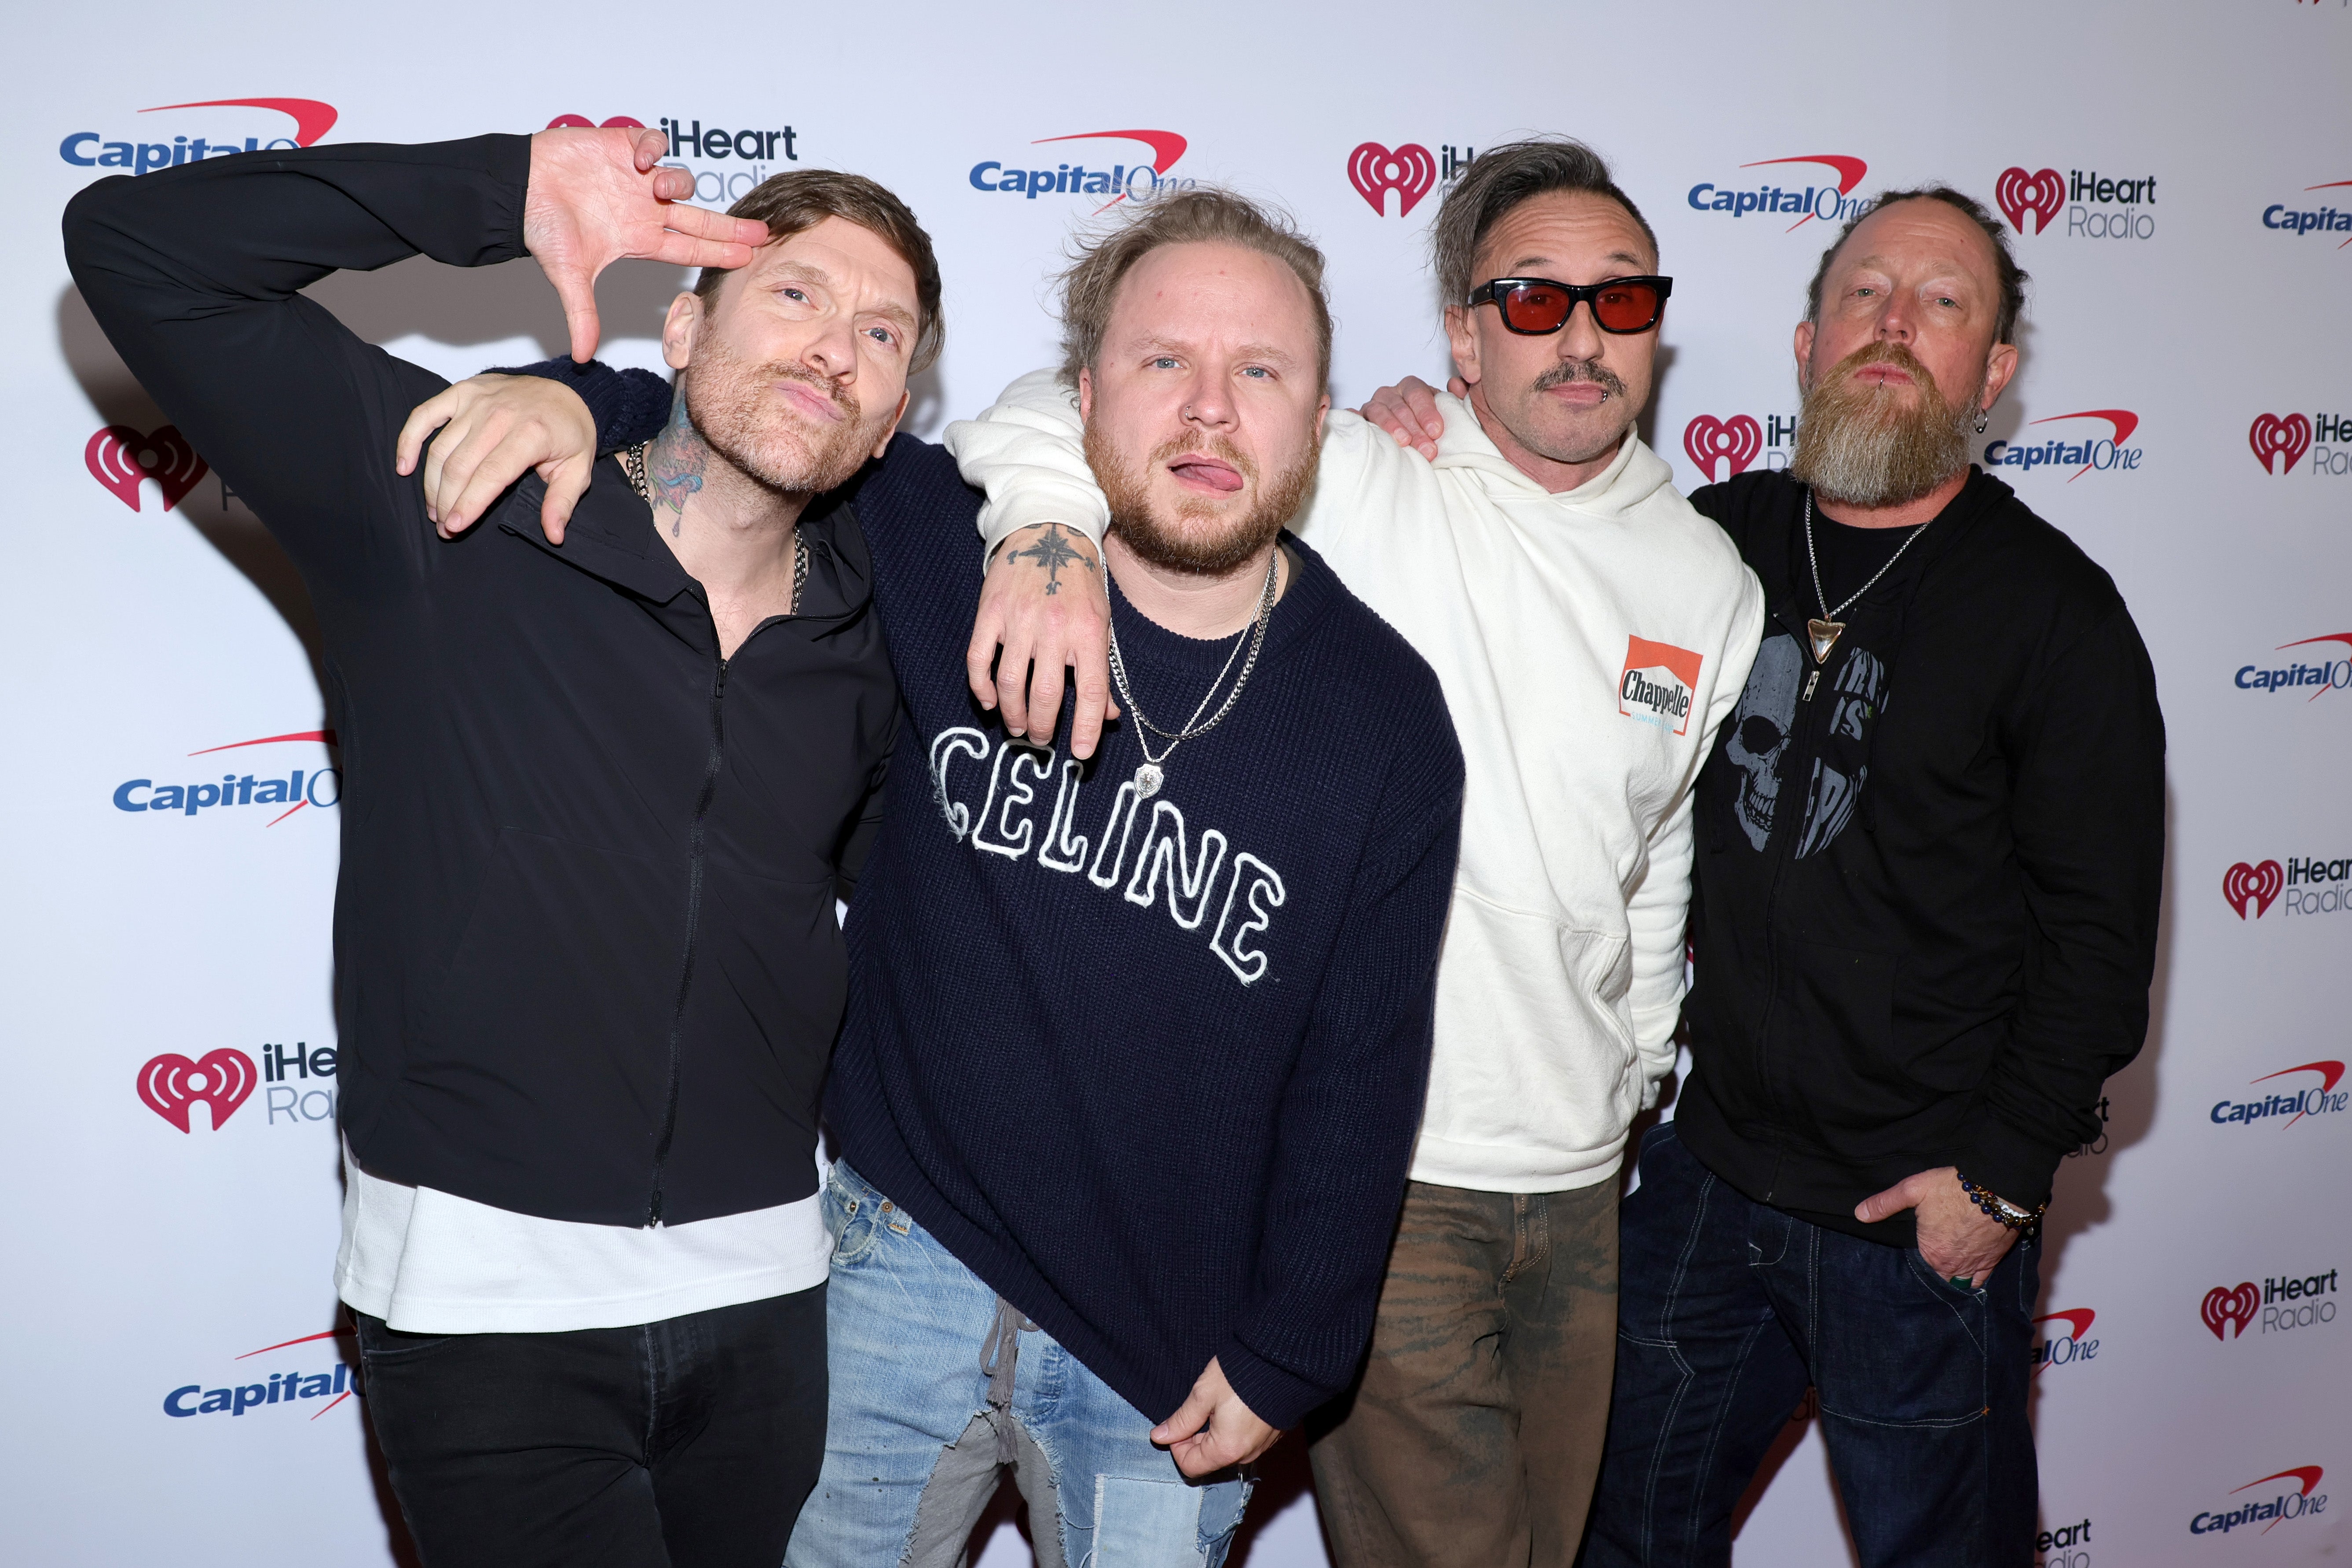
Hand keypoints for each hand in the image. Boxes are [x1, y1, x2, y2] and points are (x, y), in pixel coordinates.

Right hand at [395, 374, 597, 541]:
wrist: (568, 391)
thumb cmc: (570, 433)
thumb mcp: (578, 469)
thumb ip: (563, 502)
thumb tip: (554, 535)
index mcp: (531, 433)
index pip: (490, 474)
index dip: (469, 503)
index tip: (455, 527)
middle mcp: (499, 414)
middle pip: (459, 465)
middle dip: (447, 501)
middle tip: (444, 527)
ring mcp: (477, 400)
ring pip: (440, 447)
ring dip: (431, 483)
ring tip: (434, 509)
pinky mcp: (461, 391)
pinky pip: (424, 414)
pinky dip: (409, 440)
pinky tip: (404, 467)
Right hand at [525, 127, 769, 362]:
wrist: (516, 189)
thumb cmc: (542, 228)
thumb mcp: (568, 275)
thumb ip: (582, 313)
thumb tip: (584, 356)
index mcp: (640, 238)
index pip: (690, 248)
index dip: (719, 251)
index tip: (750, 256)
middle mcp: (645, 210)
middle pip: (700, 218)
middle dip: (730, 226)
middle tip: (762, 233)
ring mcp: (638, 178)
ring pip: (680, 180)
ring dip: (677, 183)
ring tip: (658, 188)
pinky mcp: (623, 147)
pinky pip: (654, 143)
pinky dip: (654, 148)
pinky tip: (642, 158)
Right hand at [967, 524, 1118, 757]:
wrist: (1048, 529)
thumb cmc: (1079, 582)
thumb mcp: (1101, 622)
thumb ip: (1102, 669)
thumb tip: (1109, 716)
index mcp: (1089, 632)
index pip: (1091, 691)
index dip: (1086, 728)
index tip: (1080, 754)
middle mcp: (1054, 628)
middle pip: (1045, 695)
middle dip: (1041, 728)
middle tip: (1040, 740)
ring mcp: (1019, 620)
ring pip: (1011, 684)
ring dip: (1013, 715)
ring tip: (1017, 728)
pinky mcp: (990, 612)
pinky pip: (979, 660)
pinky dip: (982, 688)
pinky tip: (990, 702)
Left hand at [1152, 1358, 1278, 1477]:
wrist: (1280, 1361)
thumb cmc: (1240, 1376)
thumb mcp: (1203, 1395)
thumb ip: (1181, 1420)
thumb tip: (1160, 1436)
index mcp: (1226, 1450)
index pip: (1190, 1466)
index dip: (1177, 1445)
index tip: (1180, 1423)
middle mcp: (1245, 1455)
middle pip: (1209, 1459)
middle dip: (1196, 1439)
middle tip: (1198, 1409)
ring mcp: (1261, 1447)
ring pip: (1227, 1450)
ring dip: (1216, 1433)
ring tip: (1219, 1404)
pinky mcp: (1271, 1436)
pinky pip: (1244, 1442)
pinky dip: (1234, 1430)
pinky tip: (1235, 1406)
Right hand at [1357, 374, 1463, 459]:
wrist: (1411, 436)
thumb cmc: (1427, 424)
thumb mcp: (1445, 410)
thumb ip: (1455, 398)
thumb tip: (1457, 385)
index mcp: (1411, 387)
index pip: (1418, 394)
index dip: (1427, 412)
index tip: (1436, 431)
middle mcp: (1390, 393)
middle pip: (1400, 407)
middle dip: (1415, 429)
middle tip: (1427, 449)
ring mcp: (1373, 406)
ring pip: (1379, 412)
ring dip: (1392, 428)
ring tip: (1404, 443)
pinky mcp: (1360, 419)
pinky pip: (1355, 418)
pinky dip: (1356, 420)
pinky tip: (1364, 430)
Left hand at [1856, 1166, 2019, 1286]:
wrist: (1998, 1187)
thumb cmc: (1954, 1187)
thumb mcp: (1913, 1189)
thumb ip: (1885, 1203)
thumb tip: (1860, 1215)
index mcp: (1931, 1252)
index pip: (1915, 1269)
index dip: (1911, 1264)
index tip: (1907, 1259)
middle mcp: (1952, 1266)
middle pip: (1936, 1278)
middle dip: (1929, 1275)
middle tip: (1924, 1265)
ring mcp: (1973, 1266)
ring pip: (1957, 1283)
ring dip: (1949, 1280)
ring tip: (1941, 1272)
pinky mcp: (1992, 1261)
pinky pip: (1979, 1282)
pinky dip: (1971, 1282)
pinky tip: (1964, 1278)